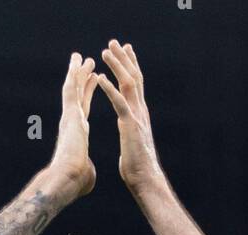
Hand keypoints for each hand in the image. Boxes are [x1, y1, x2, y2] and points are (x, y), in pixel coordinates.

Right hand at [47, 52, 97, 198]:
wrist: (66, 179)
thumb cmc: (75, 181)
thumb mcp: (86, 173)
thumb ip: (87, 168)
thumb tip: (87, 174)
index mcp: (77, 135)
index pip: (84, 110)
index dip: (88, 96)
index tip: (92, 83)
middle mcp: (71, 123)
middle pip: (78, 96)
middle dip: (83, 80)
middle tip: (87, 64)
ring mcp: (69, 117)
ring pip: (73, 89)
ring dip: (77, 72)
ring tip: (81, 57)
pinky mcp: (69, 114)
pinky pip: (71, 89)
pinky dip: (74, 74)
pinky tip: (77, 61)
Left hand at [96, 40, 161, 193]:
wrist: (145, 180)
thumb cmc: (138, 168)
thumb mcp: (133, 143)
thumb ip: (130, 132)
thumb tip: (128, 130)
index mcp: (139, 115)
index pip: (136, 85)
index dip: (130, 66)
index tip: (125, 51)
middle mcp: (140, 111)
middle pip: (134, 78)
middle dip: (124, 59)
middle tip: (114, 42)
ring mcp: (136, 117)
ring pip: (128, 84)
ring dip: (116, 66)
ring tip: (105, 51)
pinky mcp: (130, 126)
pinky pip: (119, 103)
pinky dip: (110, 89)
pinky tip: (101, 78)